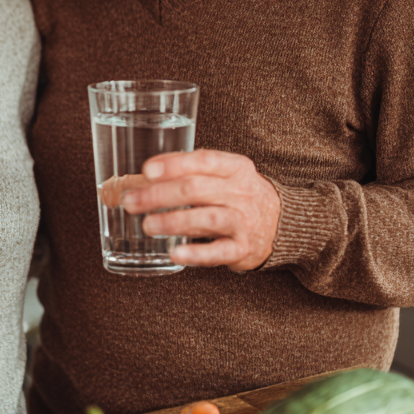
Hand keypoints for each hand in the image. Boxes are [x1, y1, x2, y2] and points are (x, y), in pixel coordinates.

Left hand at [120, 149, 280, 270]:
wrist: (283, 224)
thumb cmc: (239, 195)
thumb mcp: (223, 175)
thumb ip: (186, 172)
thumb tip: (136, 178)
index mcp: (235, 168)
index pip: (203, 161)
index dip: (174, 165)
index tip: (147, 171)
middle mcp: (240, 192)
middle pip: (196, 189)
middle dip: (159, 195)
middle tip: (131, 202)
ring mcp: (243, 221)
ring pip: (206, 218)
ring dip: (172, 221)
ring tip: (147, 225)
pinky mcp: (243, 249)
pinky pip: (218, 252)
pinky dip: (196, 253)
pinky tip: (174, 252)